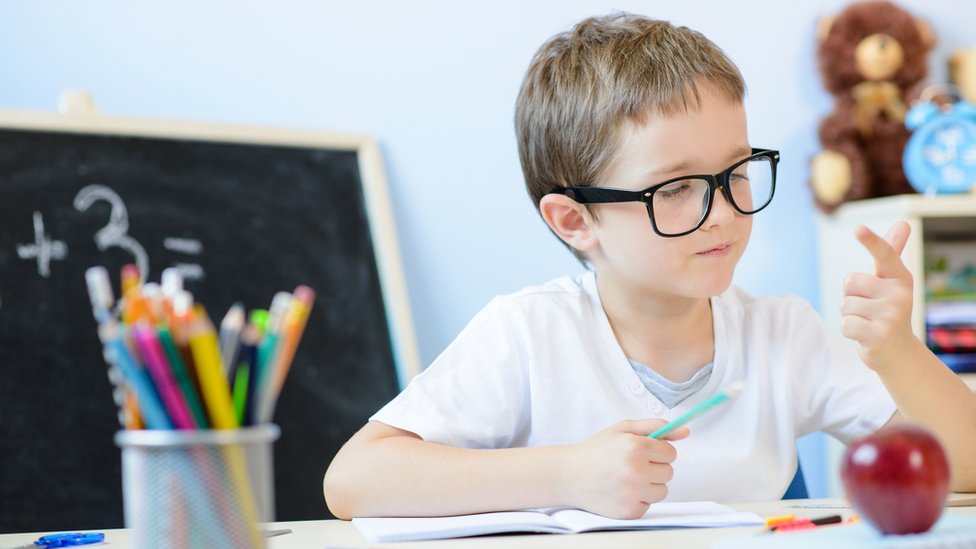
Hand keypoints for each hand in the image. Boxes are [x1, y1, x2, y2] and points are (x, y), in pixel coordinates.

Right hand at [564, 419, 687, 518]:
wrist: (569, 475)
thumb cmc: (597, 450)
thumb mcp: (623, 429)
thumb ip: (655, 426)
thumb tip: (686, 431)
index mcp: (636, 447)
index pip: (671, 453)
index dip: (657, 451)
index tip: (643, 452)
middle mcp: (636, 471)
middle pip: (669, 472)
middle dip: (654, 467)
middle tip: (631, 464)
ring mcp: (633, 493)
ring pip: (662, 490)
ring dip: (649, 485)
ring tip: (627, 478)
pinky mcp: (629, 510)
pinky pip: (649, 504)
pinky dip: (638, 499)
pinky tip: (621, 490)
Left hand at [840, 221, 916, 370]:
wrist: (897, 351)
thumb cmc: (886, 310)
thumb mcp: (889, 281)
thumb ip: (890, 253)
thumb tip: (903, 223)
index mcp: (899, 277)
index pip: (884, 254)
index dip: (871, 241)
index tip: (858, 228)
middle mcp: (900, 294)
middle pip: (849, 282)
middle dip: (851, 297)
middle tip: (868, 309)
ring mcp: (892, 315)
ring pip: (845, 305)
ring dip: (850, 315)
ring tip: (868, 322)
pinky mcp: (881, 335)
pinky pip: (846, 324)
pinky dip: (848, 330)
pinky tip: (864, 334)